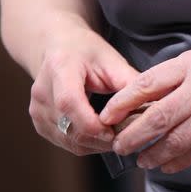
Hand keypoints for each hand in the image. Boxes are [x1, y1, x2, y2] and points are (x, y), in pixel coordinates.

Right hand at [28, 27, 137, 155]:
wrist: (58, 47)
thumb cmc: (86, 51)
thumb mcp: (111, 60)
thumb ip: (130, 83)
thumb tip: (153, 105)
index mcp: (59, 68)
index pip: (69, 103)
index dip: (92, 123)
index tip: (115, 131)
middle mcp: (42, 91)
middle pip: (70, 128)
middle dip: (101, 138)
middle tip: (125, 135)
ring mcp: (37, 109)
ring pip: (69, 141)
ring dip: (95, 144)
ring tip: (115, 134)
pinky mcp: (38, 122)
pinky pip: (65, 143)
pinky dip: (85, 144)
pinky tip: (99, 134)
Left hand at [100, 48, 190, 174]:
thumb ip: (179, 78)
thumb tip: (145, 102)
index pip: (147, 84)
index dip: (122, 102)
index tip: (107, 115)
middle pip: (155, 118)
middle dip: (131, 136)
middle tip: (118, 145)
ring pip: (172, 142)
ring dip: (152, 154)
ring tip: (141, 160)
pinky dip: (176, 162)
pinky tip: (167, 165)